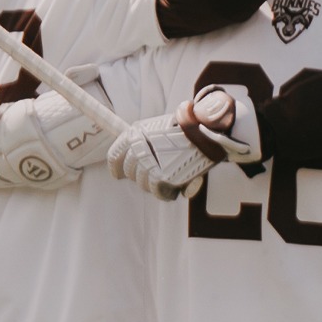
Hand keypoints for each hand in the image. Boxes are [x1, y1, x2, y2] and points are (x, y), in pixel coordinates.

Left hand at [105, 85, 259, 199]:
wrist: (206, 130)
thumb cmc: (187, 129)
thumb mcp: (160, 128)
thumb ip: (146, 143)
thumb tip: (134, 159)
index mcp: (134, 134)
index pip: (115, 156)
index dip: (117, 168)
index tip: (119, 174)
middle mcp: (137, 149)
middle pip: (130, 172)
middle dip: (141, 176)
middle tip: (157, 173)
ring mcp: (148, 164)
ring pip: (143, 184)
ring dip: (155, 184)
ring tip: (170, 177)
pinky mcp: (161, 177)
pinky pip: (158, 192)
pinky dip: (166, 193)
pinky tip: (175, 189)